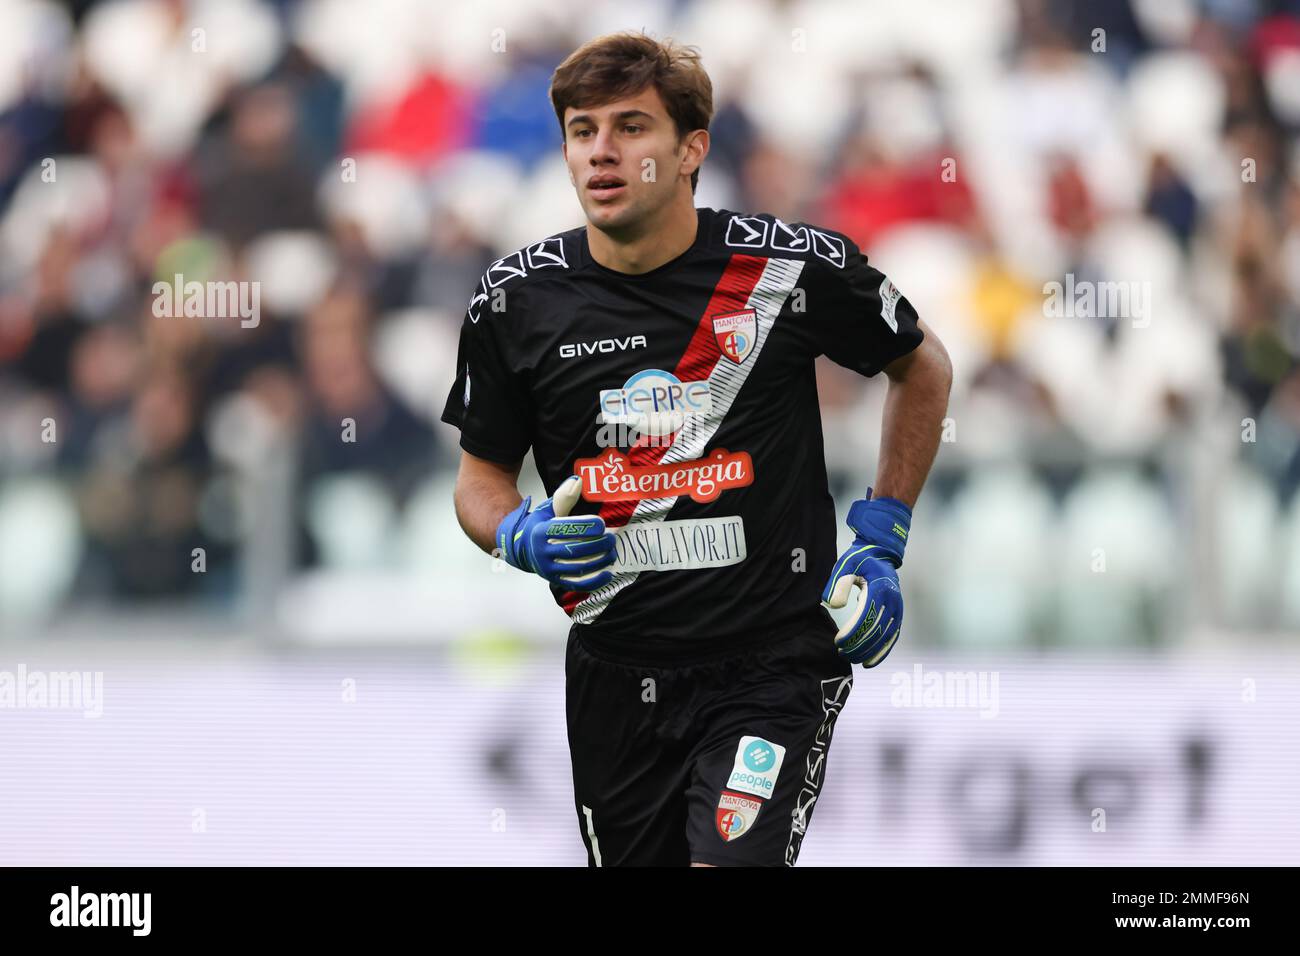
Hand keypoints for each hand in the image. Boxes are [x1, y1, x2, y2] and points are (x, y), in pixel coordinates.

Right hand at [495, 476, 616, 589]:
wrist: (522, 548)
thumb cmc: (540, 525)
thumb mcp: (548, 508)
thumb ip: (564, 496)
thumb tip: (578, 481)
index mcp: (540, 531)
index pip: (564, 529)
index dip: (585, 526)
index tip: (601, 524)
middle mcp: (542, 552)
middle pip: (574, 550)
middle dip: (597, 545)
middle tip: (611, 539)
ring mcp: (548, 569)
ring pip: (578, 568)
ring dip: (600, 561)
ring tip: (612, 552)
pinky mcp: (555, 580)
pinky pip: (577, 584)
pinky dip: (595, 581)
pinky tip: (608, 573)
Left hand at [822, 489, 911, 666]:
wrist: (881, 553)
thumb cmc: (860, 559)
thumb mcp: (846, 564)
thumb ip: (838, 583)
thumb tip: (833, 605)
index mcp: (880, 589)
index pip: (866, 617)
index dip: (853, 633)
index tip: (838, 642)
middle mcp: (893, 600)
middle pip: (877, 630)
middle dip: (859, 645)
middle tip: (842, 653)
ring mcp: (898, 608)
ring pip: (887, 637)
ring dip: (870, 651)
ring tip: (853, 659)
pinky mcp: (898, 614)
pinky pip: (893, 637)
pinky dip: (883, 651)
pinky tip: (870, 661)